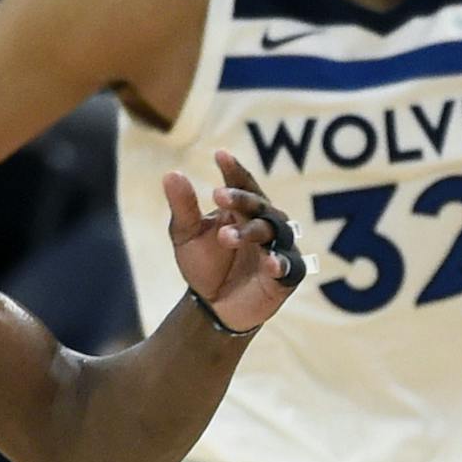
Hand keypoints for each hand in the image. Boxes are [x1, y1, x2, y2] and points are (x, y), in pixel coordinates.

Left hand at [164, 150, 306, 332]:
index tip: (219, 155)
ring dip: (251, 232)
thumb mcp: (186, 235)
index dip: (233, 170)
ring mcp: (278, 248)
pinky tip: (269, 263)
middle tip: (218, 196)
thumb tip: (171, 174)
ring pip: (273, 231)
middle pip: (259, 205)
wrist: (213, 306)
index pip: (241, 183)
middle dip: (241, 199)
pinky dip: (281, 263)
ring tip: (226, 238)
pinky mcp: (286, 276)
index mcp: (241, 209)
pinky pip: (290, 266)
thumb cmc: (204, 264)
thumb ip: (182, 206)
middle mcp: (264, 223)